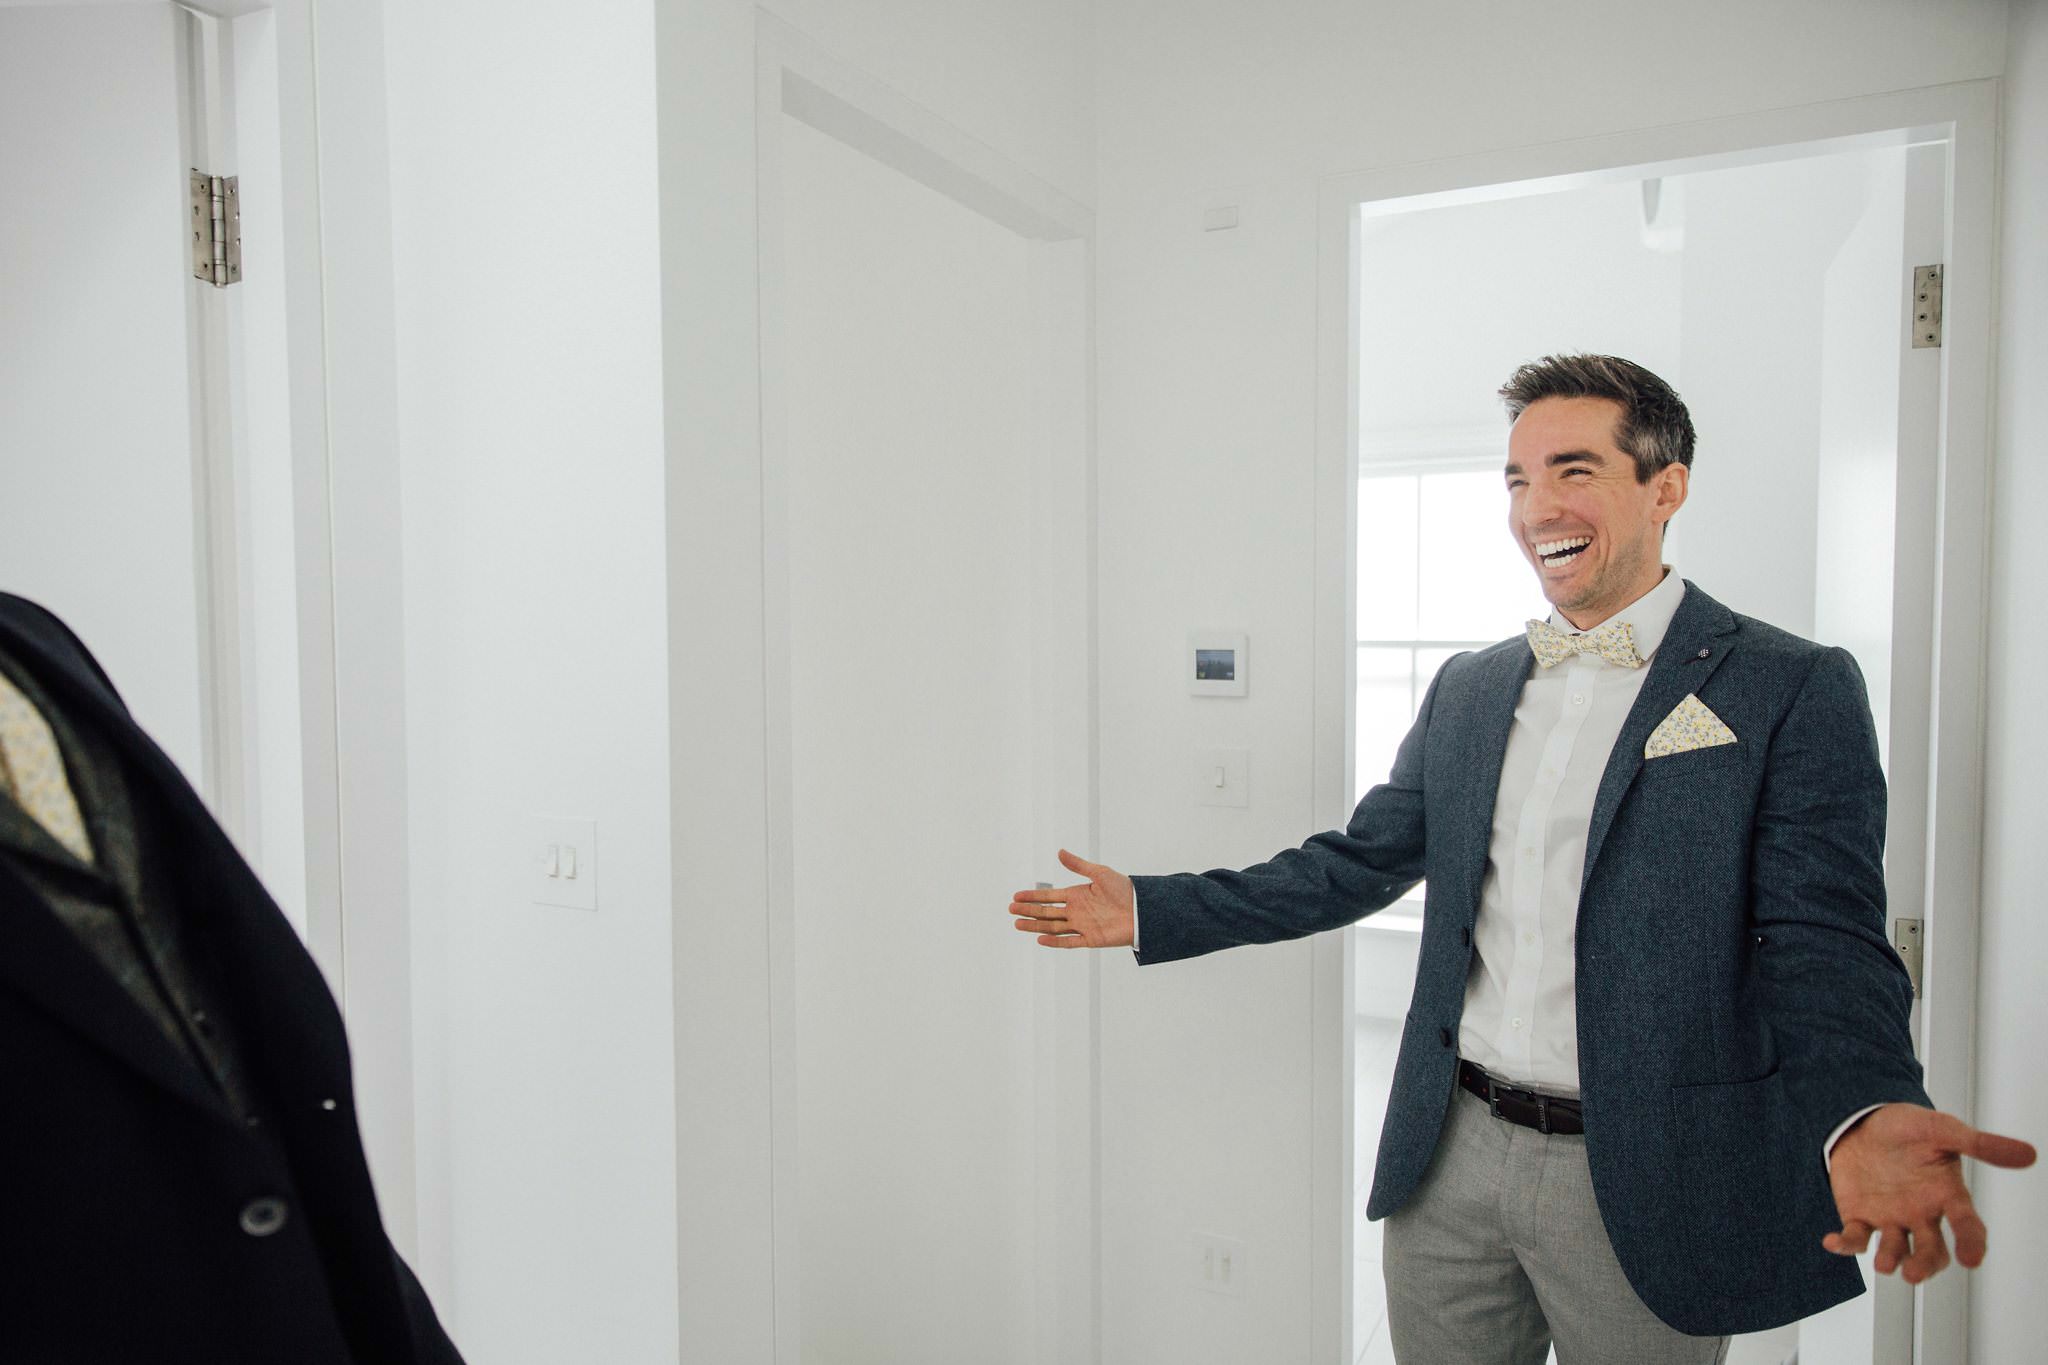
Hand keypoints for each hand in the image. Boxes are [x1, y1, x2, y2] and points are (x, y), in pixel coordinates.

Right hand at [1008, 849, 1134, 949]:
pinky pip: (1069, 941)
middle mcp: (1077, 911)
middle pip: (1047, 912)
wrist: (1143, 909)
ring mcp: (1082, 925)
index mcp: (1077, 895)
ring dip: (1035, 926)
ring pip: (1053, 927)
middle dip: (1028, 911)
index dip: (1033, 896)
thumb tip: (1060, 852)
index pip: (1049, 896)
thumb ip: (1078, 865)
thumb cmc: (1124, 889)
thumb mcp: (1100, 873)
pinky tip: (1040, 939)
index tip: (1016, 896)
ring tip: (1017, 924)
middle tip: (1011, 910)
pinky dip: (1055, 941)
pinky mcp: (1091, 939)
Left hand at [1824, 1103, 2036, 1282]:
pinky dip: (1845, 1244)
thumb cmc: (1907, 1128)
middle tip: (1914, 1273)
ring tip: (1884, 1264)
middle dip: (1925, 1265)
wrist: (1862, 1120)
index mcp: (1946, 1195)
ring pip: (1896, 1251)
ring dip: (1890, 1260)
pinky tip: (1833, 1242)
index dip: (1971, 1243)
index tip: (1972, 1259)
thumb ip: (1980, 1144)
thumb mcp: (1942, 1129)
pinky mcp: (1860, 1216)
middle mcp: (1922, 1214)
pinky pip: (1854, 1237)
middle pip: (1931, 1251)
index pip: (1967, 1225)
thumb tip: (2028, 1154)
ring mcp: (1891, 1218)